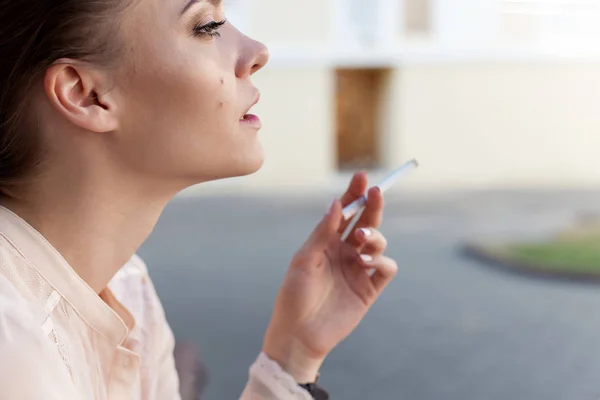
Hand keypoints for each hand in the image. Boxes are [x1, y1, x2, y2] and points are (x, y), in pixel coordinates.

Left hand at [262, 172, 397, 382]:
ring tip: (362, 240)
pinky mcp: (369, 289)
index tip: (363, 177)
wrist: (299, 335)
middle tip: (376, 192)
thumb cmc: (294, 296)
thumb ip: (323, 232)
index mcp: (326, 243)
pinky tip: (366, 263)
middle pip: (365, 222)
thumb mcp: (304, 259)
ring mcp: (358, 270)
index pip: (344, 213)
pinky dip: (381, 261)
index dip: (354, 194)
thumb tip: (336, 202)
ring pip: (378, 243)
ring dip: (375, 235)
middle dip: (372, 206)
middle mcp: (344, 253)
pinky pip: (386, 268)